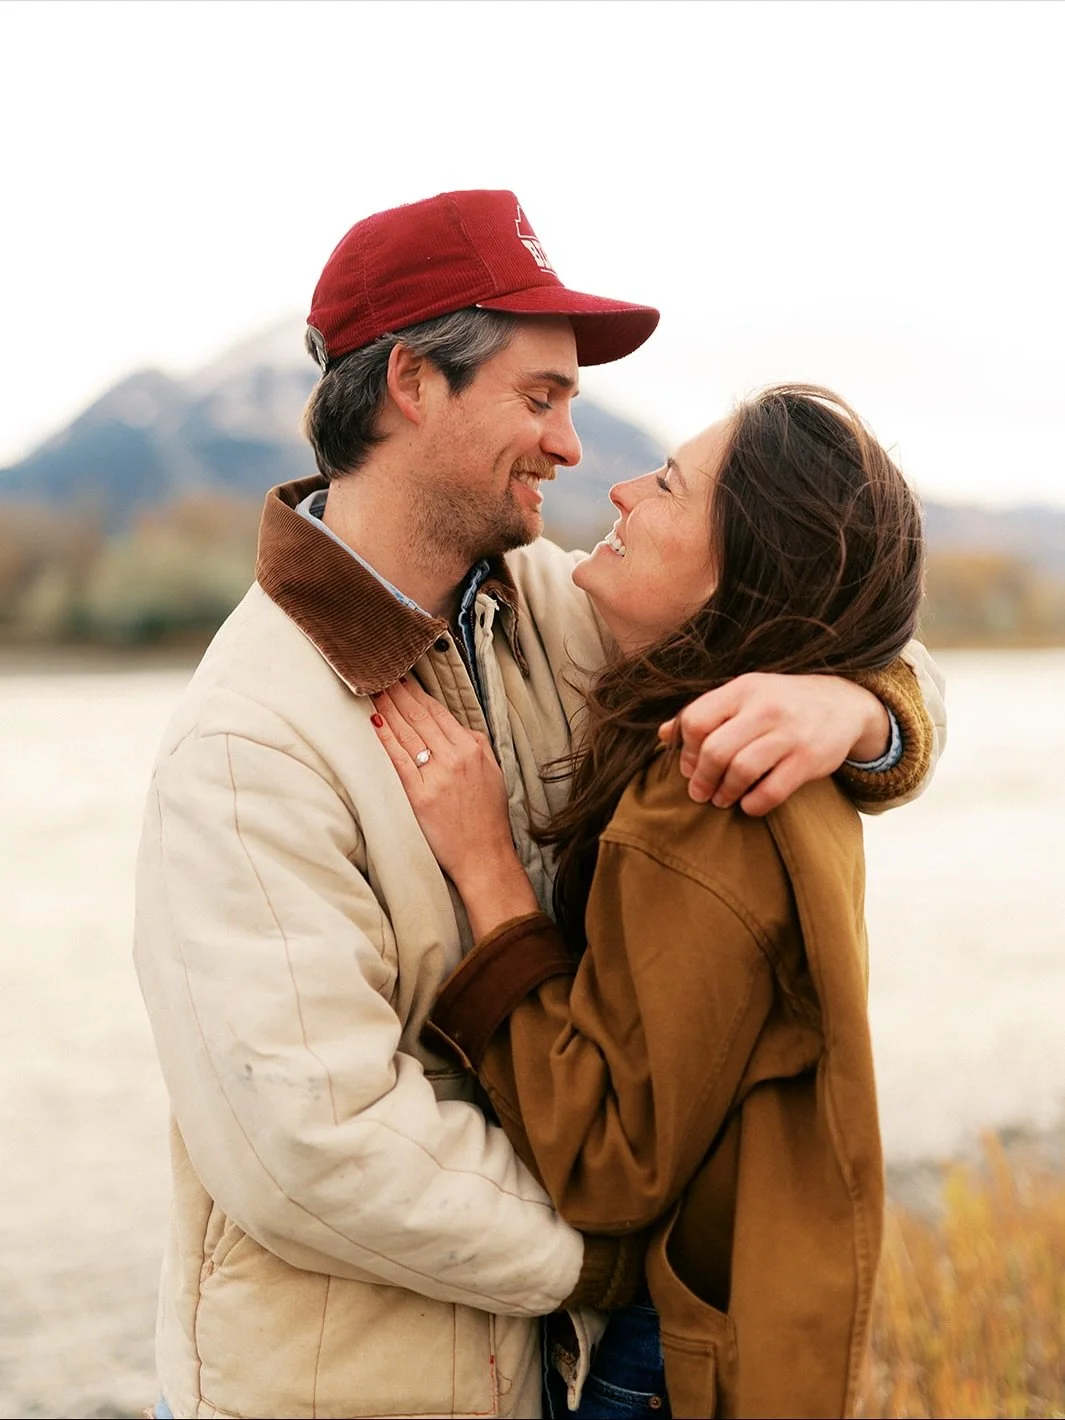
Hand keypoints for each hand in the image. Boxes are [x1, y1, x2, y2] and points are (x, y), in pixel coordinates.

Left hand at [371, 680, 538, 933]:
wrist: (484, 856)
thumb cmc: (487, 817)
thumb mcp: (493, 771)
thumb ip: (476, 744)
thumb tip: (455, 725)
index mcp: (471, 749)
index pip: (438, 712)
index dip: (417, 693)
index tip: (402, 678)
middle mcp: (454, 758)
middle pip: (420, 717)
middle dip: (398, 693)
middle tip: (380, 674)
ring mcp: (436, 777)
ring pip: (407, 733)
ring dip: (388, 708)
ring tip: (374, 691)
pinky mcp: (419, 796)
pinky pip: (398, 761)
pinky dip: (386, 739)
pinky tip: (375, 723)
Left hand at [658, 673, 888, 815]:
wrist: (843, 703)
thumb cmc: (782, 703)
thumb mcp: (745, 696)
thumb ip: (706, 712)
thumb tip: (662, 735)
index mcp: (743, 689)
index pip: (696, 720)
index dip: (686, 750)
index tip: (689, 767)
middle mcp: (765, 707)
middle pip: (715, 750)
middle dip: (701, 779)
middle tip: (699, 793)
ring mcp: (789, 733)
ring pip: (741, 771)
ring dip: (724, 792)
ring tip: (722, 799)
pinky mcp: (809, 759)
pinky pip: (772, 790)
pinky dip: (753, 804)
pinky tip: (748, 804)